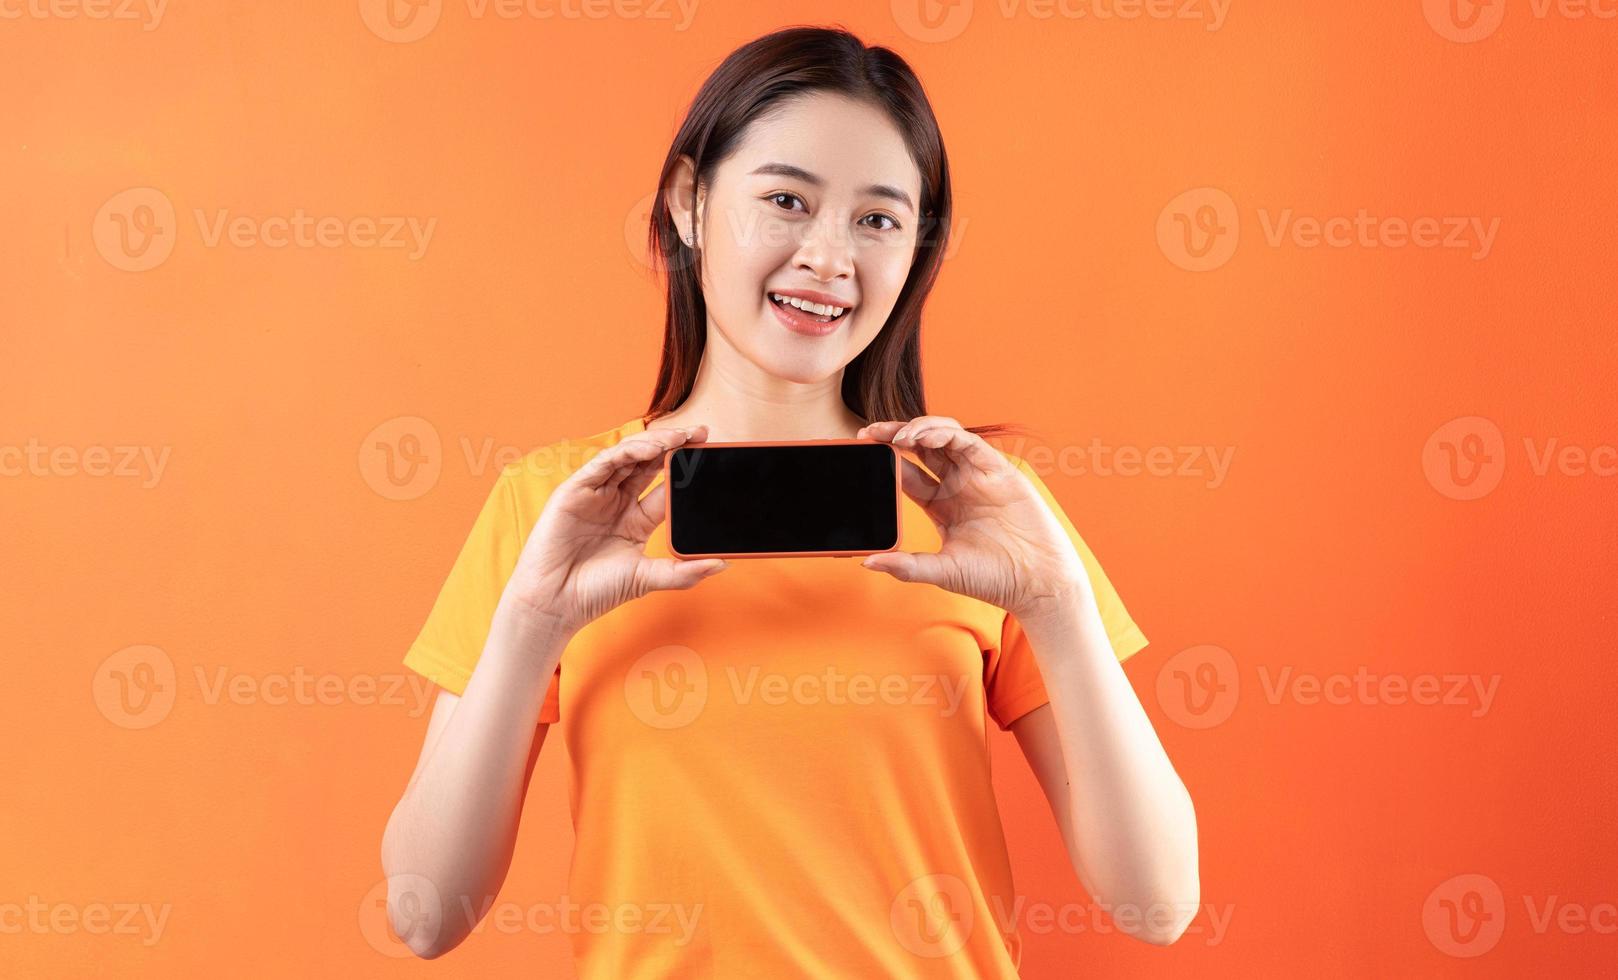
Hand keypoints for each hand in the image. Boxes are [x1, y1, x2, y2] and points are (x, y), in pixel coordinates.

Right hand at [499, 423, 728, 636]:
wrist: (555, 603)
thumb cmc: (596, 592)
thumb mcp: (647, 578)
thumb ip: (683, 572)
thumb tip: (722, 564)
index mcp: (636, 519)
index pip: (666, 487)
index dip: (686, 470)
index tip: (711, 457)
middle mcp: (617, 501)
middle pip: (650, 464)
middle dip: (675, 446)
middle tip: (702, 433)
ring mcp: (596, 494)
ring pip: (629, 457)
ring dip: (655, 443)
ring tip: (681, 437)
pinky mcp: (575, 490)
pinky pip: (604, 463)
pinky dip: (628, 452)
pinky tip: (651, 448)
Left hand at [856, 416, 1092, 622]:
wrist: (1037, 584)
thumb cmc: (994, 578)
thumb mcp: (942, 572)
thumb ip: (906, 566)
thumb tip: (867, 561)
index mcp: (940, 504)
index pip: (906, 472)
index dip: (884, 459)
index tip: (861, 453)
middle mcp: (956, 484)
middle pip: (920, 448)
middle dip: (893, 436)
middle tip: (867, 433)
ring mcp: (977, 475)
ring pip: (943, 437)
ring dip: (918, 429)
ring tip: (898, 437)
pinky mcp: (998, 470)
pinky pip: (968, 443)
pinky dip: (945, 435)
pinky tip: (924, 438)